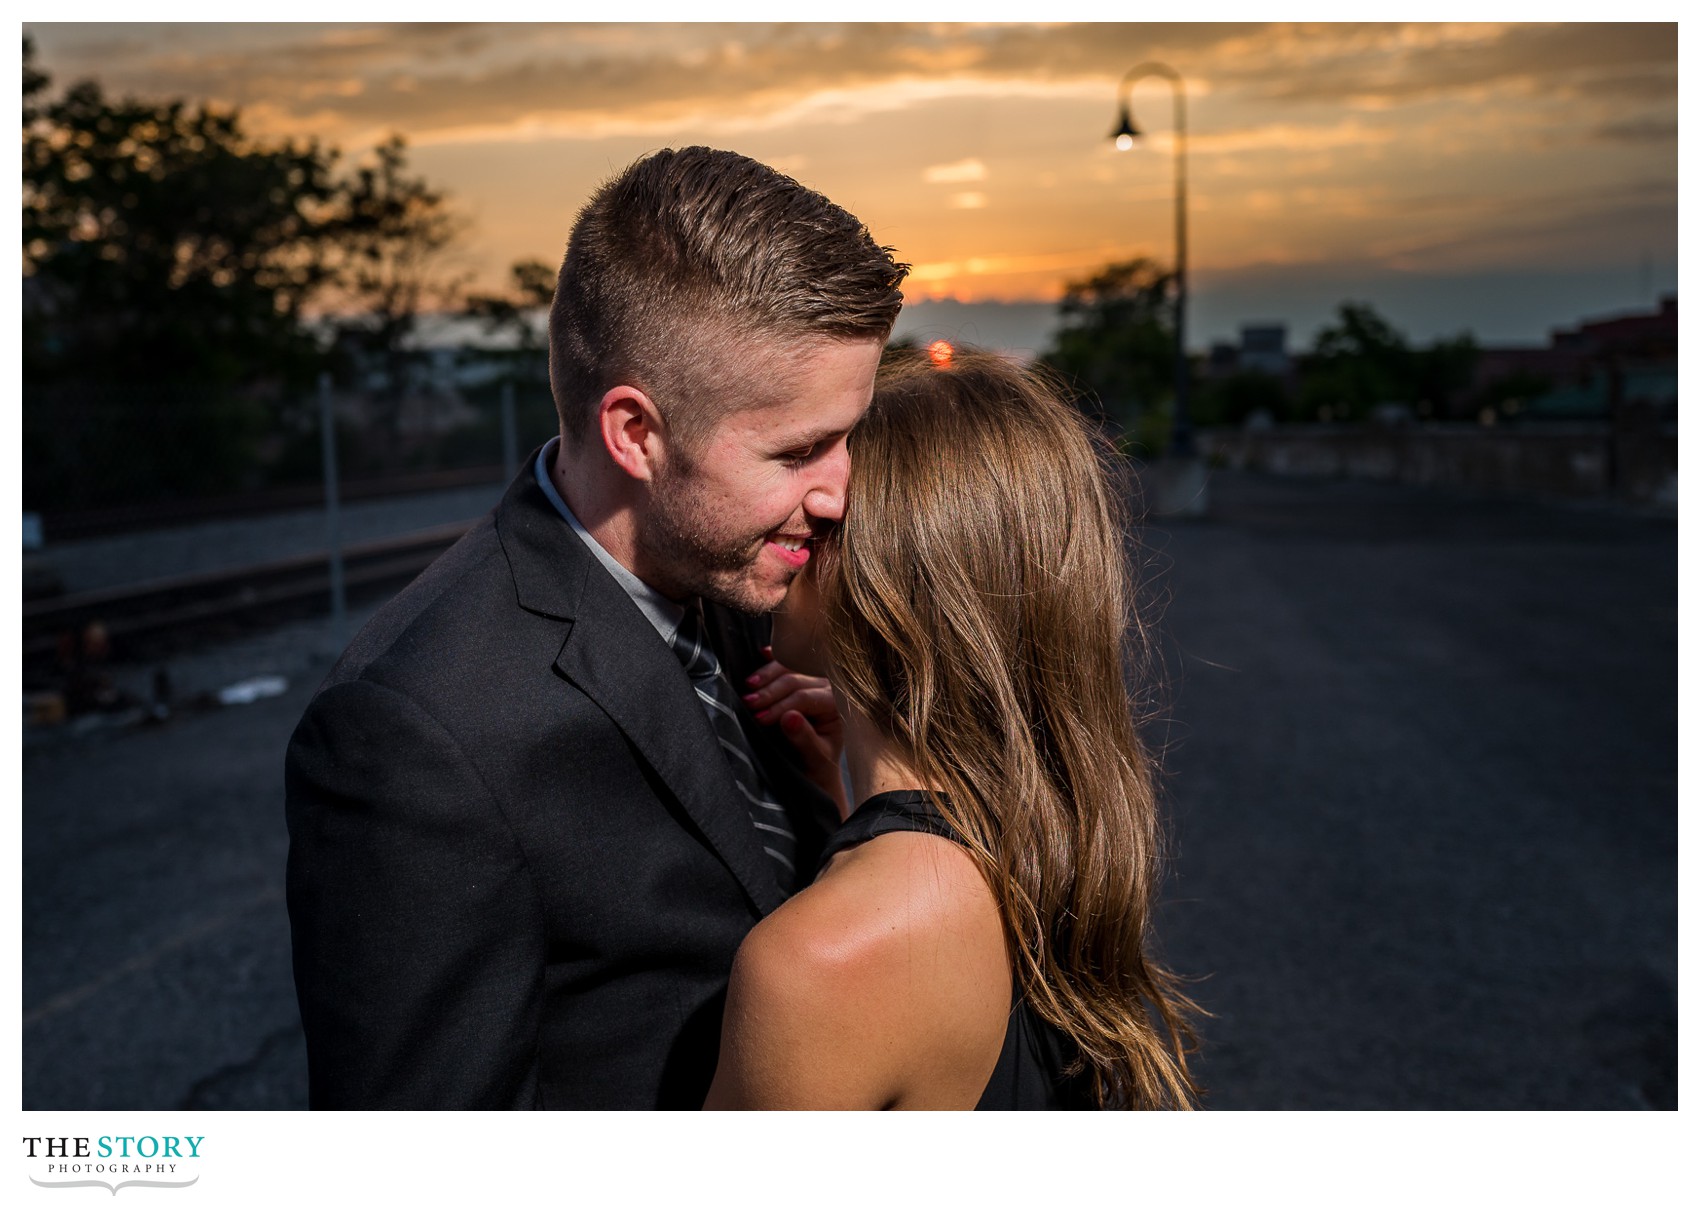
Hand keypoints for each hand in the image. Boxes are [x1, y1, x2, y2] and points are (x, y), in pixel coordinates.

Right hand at [743, 646, 846, 818]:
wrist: (818, 765)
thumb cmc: (818, 763)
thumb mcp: (814, 758)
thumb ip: (804, 739)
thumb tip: (789, 718)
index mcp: (836, 706)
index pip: (804, 698)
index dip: (779, 706)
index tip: (759, 719)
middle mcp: (829, 687)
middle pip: (794, 680)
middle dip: (769, 691)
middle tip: (747, 702)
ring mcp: (816, 678)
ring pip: (789, 667)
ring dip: (766, 675)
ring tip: (748, 686)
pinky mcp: (804, 676)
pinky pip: (789, 661)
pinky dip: (774, 657)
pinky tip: (762, 653)